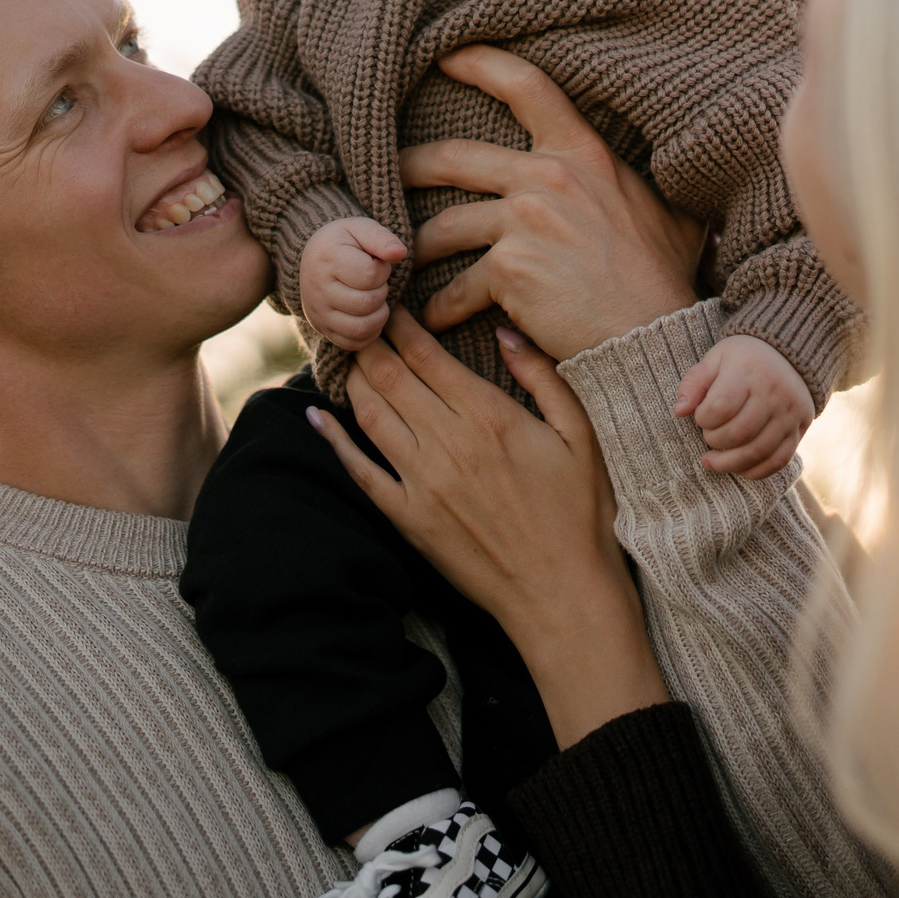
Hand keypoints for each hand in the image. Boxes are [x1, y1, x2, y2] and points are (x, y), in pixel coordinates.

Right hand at [299, 216, 407, 350]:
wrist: (313, 258)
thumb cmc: (344, 243)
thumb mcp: (360, 229)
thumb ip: (381, 238)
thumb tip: (400, 253)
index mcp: (326, 258)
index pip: (369, 275)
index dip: (383, 270)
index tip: (377, 263)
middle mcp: (317, 289)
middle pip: (367, 303)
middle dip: (381, 292)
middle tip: (376, 282)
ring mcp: (318, 313)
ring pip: (361, 328)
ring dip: (379, 315)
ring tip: (375, 298)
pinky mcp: (323, 330)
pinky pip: (354, 343)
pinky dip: (370, 332)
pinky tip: (369, 314)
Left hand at [312, 311, 669, 748]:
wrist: (562, 594)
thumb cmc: (581, 514)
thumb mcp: (580, 434)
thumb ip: (543, 376)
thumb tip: (506, 329)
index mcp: (489, 416)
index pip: (427, 355)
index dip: (400, 325)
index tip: (387, 303)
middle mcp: (448, 443)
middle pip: (390, 377)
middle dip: (367, 341)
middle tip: (352, 315)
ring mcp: (423, 483)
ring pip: (371, 415)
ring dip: (351, 379)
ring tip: (342, 353)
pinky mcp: (409, 518)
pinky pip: (361, 472)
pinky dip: (335, 442)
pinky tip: (318, 417)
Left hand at [400, 46, 706, 359]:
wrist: (653, 334)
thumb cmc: (663, 278)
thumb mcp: (666, 212)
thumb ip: (642, 187)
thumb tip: (671, 166)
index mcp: (583, 154)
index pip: (527, 87)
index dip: (481, 64)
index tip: (447, 56)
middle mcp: (548, 177)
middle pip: (455, 158)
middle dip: (410, 166)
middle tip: (386, 173)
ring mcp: (525, 222)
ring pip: (445, 226)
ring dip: (415, 247)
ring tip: (399, 261)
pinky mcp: (508, 270)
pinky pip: (458, 287)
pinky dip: (442, 307)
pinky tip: (432, 320)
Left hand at [674, 335, 813, 478]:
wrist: (788, 356)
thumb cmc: (742, 360)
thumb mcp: (715, 360)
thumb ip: (694, 383)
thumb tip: (679, 411)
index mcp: (749, 372)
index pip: (721, 407)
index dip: (703, 418)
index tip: (701, 415)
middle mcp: (774, 393)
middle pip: (739, 433)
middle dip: (714, 441)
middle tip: (708, 435)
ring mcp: (789, 414)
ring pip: (758, 452)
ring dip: (729, 463)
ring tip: (712, 461)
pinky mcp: (799, 430)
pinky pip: (778, 461)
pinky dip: (755, 471)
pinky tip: (737, 467)